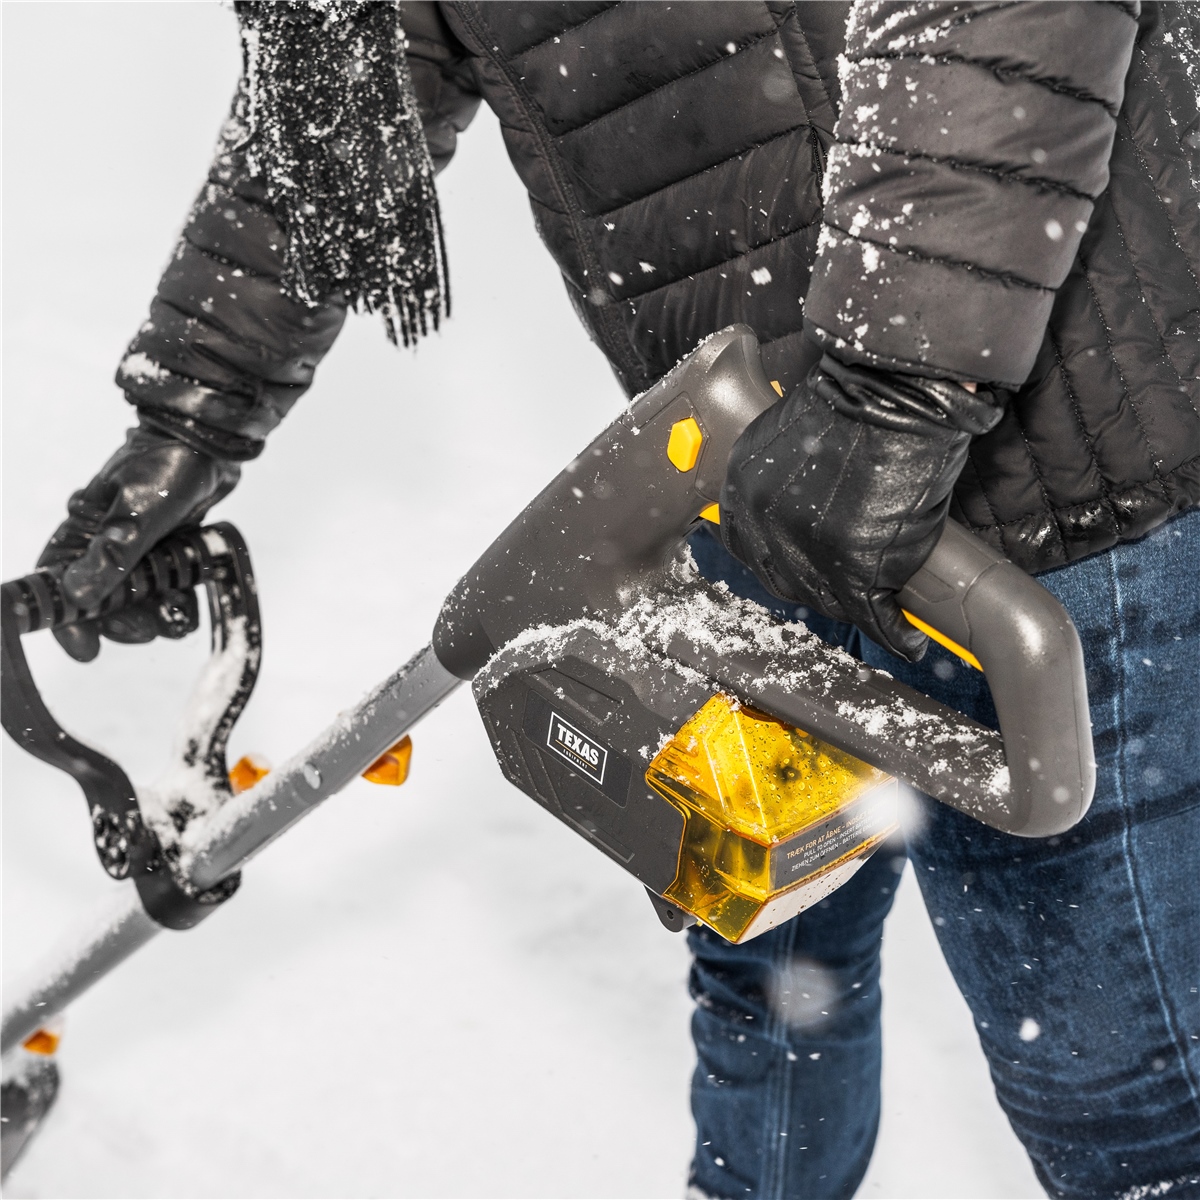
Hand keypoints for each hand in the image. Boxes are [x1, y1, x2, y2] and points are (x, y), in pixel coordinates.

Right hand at [38, 425, 239, 660]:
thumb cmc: (167, 466)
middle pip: (102, 600)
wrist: (212, 443)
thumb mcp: (138, 512)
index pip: (59, 583)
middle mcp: (106, 543)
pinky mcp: (169, 549)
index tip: (86, 649)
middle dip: (122, 621)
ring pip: (139, 599)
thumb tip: (78, 595)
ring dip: (156, 615)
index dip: (67, 618)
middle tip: (146, 631)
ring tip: (176, 617)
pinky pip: (168, 587)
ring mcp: (140, 548)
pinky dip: (178, 600)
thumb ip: (113, 554)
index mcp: (83, 531)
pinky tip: (189, 603)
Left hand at [720, 355, 1002, 660]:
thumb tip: (798, 506)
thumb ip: (781, 476)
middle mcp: (767, 524)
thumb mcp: (789, 433)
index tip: (799, 567)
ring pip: (829, 601)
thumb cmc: (855, 400)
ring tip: (881, 608)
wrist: (896, 394)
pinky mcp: (855, 567)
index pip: (748, 549)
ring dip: (857, 608)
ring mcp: (808, 549)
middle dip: (817, 586)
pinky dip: (895, 631)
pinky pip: (874, 615)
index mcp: (743, 489)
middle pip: (787, 581)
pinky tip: (909, 639)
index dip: (778, 561)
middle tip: (846, 586)